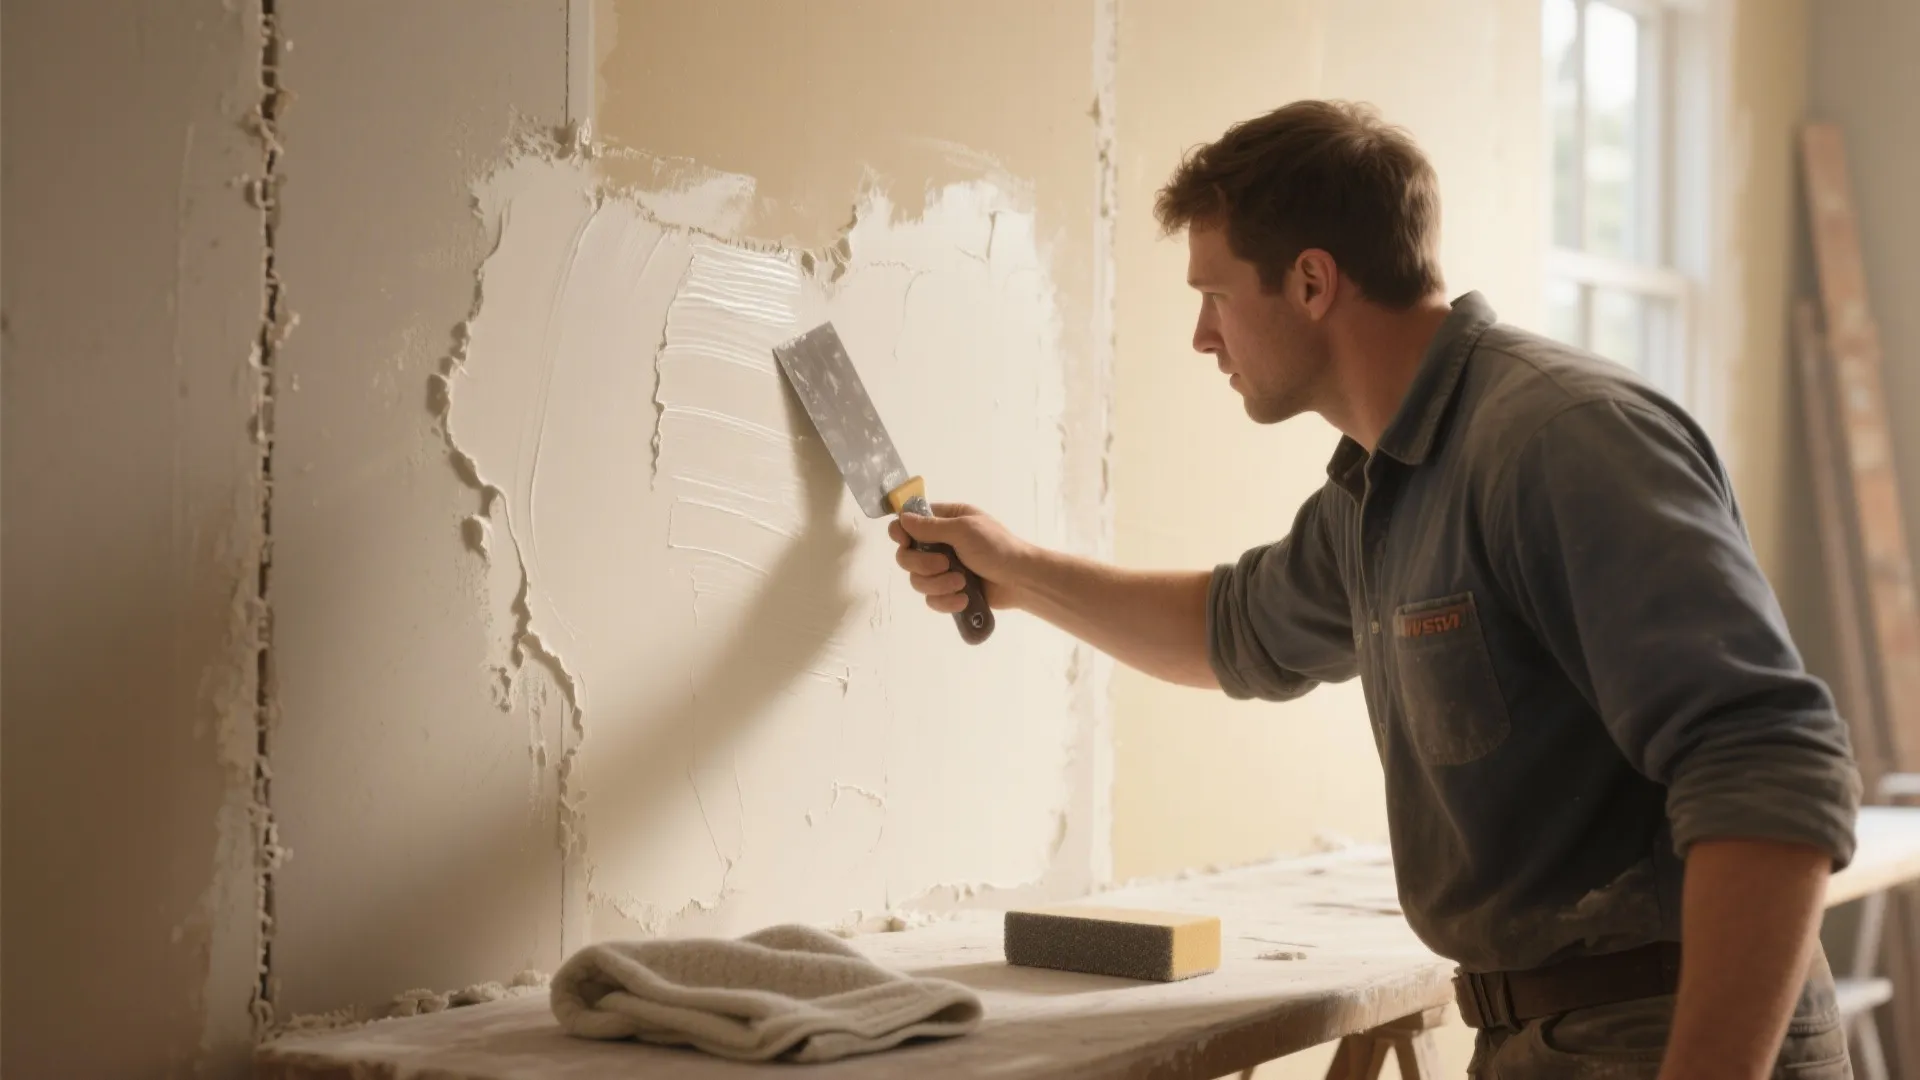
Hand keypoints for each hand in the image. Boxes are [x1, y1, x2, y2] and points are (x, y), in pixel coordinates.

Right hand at [889, 503, 1029, 613]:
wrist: (1021, 580)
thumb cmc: (996, 547)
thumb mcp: (964, 530)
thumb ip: (930, 527)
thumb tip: (901, 518)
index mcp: (945, 521)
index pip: (908, 523)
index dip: (901, 533)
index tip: (905, 541)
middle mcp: (940, 544)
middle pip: (906, 556)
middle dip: (922, 564)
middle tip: (945, 564)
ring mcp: (943, 570)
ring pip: (917, 580)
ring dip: (938, 584)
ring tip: (961, 583)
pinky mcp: (949, 591)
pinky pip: (931, 599)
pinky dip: (945, 600)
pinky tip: (963, 598)